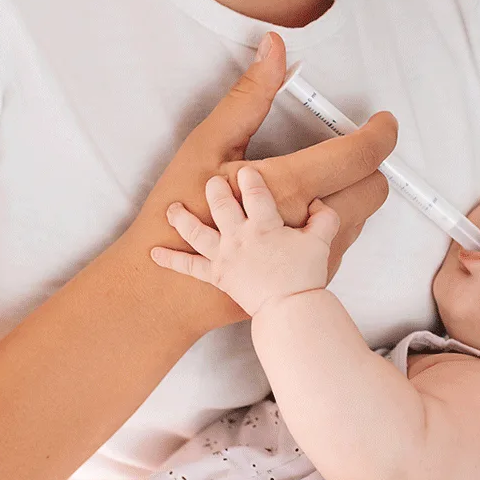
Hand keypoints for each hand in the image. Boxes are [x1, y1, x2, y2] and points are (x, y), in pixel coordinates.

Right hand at [118, 32, 396, 335]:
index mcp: (288, 187)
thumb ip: (250, 95)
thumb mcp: (207, 145)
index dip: (380, 134)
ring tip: (311, 182)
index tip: (382, 122)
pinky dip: (331, 219)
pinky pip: (341, 239)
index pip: (359, 157)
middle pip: (373, 188)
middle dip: (366, 165)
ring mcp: (314, 256)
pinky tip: (297, 212)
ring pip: (360, 215)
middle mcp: (309, 225)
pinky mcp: (312, 276)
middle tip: (345, 150)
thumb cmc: (180, 212)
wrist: (166, 289)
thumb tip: (275, 50)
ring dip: (348, 193)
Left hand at [151, 166, 340, 315]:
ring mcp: (224, 256)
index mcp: (264, 225)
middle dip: (215, 188)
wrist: (288, 309)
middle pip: (221, 204)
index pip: (254, 192)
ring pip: (196, 231)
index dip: (249, 178)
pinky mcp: (216, 275)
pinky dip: (170, 260)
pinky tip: (155, 253)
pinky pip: (189, 266)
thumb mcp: (322, 242)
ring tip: (172, 208)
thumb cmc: (304, 277)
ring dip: (182, 218)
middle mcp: (239, 236)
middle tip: (213, 181)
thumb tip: (319, 204)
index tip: (246, 170)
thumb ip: (324, 218)